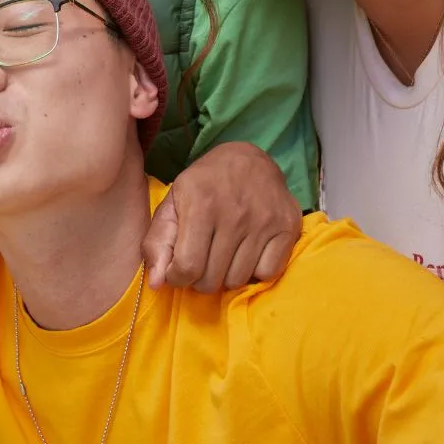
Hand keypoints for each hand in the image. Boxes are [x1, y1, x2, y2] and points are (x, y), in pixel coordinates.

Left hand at [142, 142, 301, 291]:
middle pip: (212, 280)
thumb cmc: (203, 186)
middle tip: (202, 260)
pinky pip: (267, 273)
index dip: (177, 277)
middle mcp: (234, 214)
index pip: (187, 267)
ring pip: (238, 280)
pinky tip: (247, 252)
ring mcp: (264, 221)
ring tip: (223, 255)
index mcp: (200, 205)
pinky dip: (255, 270)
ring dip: (226, 275)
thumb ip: (157, 243)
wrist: (247, 160)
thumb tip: (156, 283)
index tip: (178, 270)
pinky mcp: (288, 227)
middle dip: (200, 278)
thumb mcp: (171, 204)